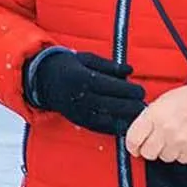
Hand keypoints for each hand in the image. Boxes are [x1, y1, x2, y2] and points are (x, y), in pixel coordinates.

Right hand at [24, 47, 146, 134]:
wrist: (42, 79)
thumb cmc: (67, 65)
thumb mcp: (87, 58)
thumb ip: (109, 65)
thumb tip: (129, 70)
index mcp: (82, 78)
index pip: (110, 87)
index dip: (127, 91)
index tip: (141, 91)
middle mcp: (80, 96)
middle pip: (110, 104)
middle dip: (129, 106)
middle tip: (143, 106)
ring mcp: (78, 110)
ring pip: (105, 118)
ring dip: (124, 119)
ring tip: (138, 117)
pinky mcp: (77, 120)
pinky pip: (97, 127)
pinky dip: (112, 127)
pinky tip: (123, 126)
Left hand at [126, 82, 186, 161]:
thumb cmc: (181, 101)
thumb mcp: (157, 104)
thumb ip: (145, 122)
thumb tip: (135, 141)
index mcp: (154, 115)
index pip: (133, 140)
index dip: (132, 146)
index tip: (135, 147)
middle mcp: (166, 129)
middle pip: (148, 153)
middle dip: (149, 149)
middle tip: (155, 143)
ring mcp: (181, 140)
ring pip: (164, 158)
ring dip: (167, 151)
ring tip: (173, 138)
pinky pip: (181, 160)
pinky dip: (181, 153)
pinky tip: (184, 142)